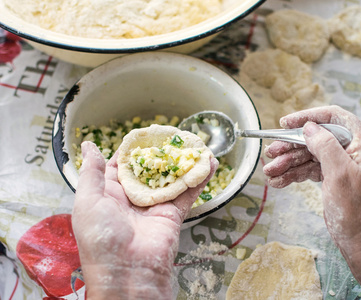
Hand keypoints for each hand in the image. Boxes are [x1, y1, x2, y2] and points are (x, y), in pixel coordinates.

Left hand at [72, 141, 217, 298]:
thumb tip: (88, 145)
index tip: (144, 134)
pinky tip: (210, 163)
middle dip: (161, 153)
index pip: (121, 165)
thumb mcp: (88, 201)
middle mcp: (133, 198)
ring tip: (196, 144)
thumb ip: (92, 172)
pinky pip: (187, 192)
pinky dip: (199, 178)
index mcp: (109, 194)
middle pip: (150, 169)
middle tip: (173, 135)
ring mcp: (155, 206)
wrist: (128, 273)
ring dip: (184, 162)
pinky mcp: (173, 214)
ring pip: (171, 178)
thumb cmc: (101, 239)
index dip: (132, 150)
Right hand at [264, 105, 360, 254]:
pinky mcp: (335, 179)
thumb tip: (309, 127)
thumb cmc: (358, 211)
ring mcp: (344, 165)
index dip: (308, 117)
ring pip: (311, 155)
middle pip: (318, 138)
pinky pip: (312, 170)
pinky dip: (295, 174)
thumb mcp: (339, 173)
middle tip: (271, 153)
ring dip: (289, 163)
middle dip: (292, 146)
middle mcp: (355, 150)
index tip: (285, 123)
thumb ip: (324, 145)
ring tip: (270, 172)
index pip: (334, 117)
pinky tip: (279, 181)